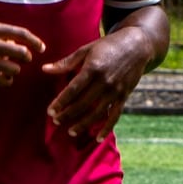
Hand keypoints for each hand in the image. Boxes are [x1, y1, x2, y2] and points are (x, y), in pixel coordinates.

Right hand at [0, 22, 45, 85]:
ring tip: (8, 66)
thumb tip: (25, 46)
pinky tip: (2, 75)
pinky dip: (7, 79)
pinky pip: (5, 81)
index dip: (35, 42)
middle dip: (26, 57)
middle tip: (25, 58)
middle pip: (21, 53)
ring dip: (15, 69)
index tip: (42, 48)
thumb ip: (6, 34)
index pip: (21, 34)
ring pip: (14, 69)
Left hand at [42, 26, 159, 139]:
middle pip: (82, 103)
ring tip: (71, 131)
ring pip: (97, 113)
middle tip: (56, 121)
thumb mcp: (86, 50)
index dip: (61, 102)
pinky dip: (107, 128)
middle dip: (68, 114)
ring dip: (83, 124)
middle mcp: (104, 81)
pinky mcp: (124, 96)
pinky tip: (98, 138)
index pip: (73, 89)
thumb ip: (66, 62)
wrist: (137, 45)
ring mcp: (115, 91)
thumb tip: (45, 69)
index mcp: (93, 68)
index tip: (50, 111)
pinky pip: (115, 116)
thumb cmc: (107, 46)